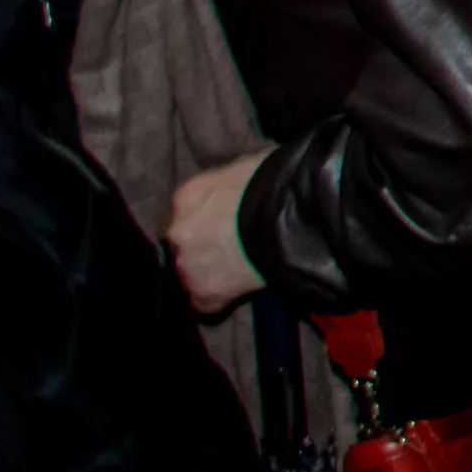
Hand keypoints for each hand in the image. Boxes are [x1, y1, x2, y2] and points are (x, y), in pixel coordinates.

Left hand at [166, 153, 268, 312]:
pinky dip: (220, 299)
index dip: (209, 220)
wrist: (293, 216)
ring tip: (242, 268)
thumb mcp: (246, 168)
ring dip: (212, 273)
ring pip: (192, 274)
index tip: (226, 224)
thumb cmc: (278, 183)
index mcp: (186, 197)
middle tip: (235, 247)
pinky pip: (205, 302)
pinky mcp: (203, 293)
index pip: (187, 213)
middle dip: (205, 247)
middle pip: (184, 244)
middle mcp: (177, 231)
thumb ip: (227, 186)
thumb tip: (235, 192)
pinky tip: (240, 288)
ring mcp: (187, 265)